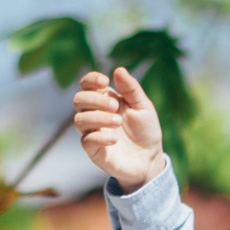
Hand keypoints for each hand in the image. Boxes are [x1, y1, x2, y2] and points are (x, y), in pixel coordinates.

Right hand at [71, 66, 166, 191]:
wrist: (150, 159)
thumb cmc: (146, 131)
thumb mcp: (143, 107)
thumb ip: (131, 89)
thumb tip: (118, 69)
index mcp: (104, 100)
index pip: (86, 85)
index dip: (90, 80)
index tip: (105, 81)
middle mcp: (95, 114)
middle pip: (79, 100)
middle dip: (95, 100)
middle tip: (115, 107)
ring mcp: (92, 132)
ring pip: (79, 120)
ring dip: (98, 118)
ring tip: (117, 122)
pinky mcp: (93, 151)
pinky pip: (86, 140)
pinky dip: (99, 137)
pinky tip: (115, 139)